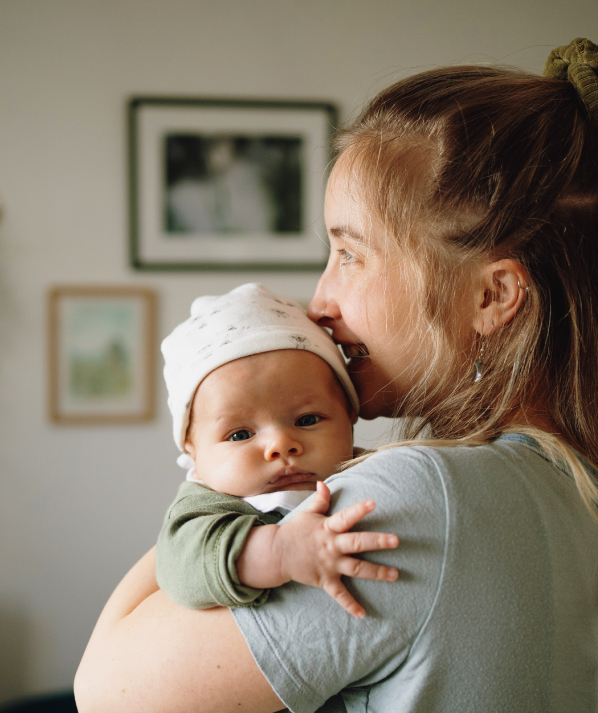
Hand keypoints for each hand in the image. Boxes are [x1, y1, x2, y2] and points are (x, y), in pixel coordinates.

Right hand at [274, 481, 398, 618]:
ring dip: (376, 572)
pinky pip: (339, 595)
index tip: (374, 503)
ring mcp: (329, 565)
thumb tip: (323, 484)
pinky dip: (350, 605)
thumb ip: (320, 500)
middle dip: (376, 542)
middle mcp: (331, 546)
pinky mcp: (325, 581)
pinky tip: (363, 614)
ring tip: (394, 574)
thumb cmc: (297, 531)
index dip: (359, 510)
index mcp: (328, 528)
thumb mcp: (308, 513)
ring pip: (356, 569)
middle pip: (356, 543)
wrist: (278, 554)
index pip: (345, 517)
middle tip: (396, 540)